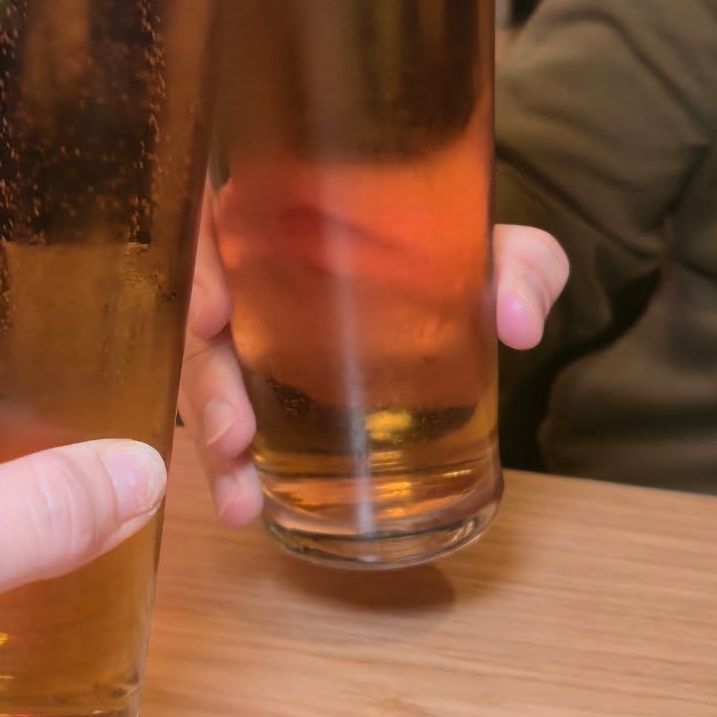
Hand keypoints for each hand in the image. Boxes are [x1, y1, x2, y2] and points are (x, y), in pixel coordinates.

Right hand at [181, 186, 568, 525]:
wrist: (460, 281)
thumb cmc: (455, 249)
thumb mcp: (493, 245)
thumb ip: (520, 264)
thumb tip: (517, 322)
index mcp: (285, 209)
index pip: (212, 223)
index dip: (196, 266)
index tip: (211, 318)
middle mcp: (252, 268)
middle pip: (200, 317)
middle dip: (207, 382)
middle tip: (233, 436)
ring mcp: (253, 331)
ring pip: (209, 377)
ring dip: (211, 438)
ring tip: (239, 497)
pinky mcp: (265, 384)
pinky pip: (230, 416)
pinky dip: (231, 466)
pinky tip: (242, 507)